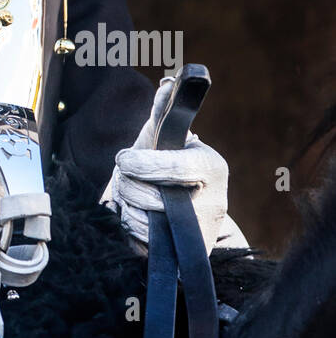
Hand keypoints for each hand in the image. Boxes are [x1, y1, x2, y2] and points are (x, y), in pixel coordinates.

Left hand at [102, 77, 234, 253]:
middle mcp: (214, 204)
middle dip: (127, 182)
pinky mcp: (180, 257)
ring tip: (136, 193)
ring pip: (138, 217)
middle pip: (147, 194)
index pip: (173, 166)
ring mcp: (199, 235)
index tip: (123, 158)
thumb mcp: (168, 140)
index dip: (142, 163)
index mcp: (213, 166)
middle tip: (130, 174)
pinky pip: (136, 239)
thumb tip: (169, 81)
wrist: (188, 218)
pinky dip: (128, 224)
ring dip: (126, 203)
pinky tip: (137, 214)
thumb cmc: (173, 169)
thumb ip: (164, 113)